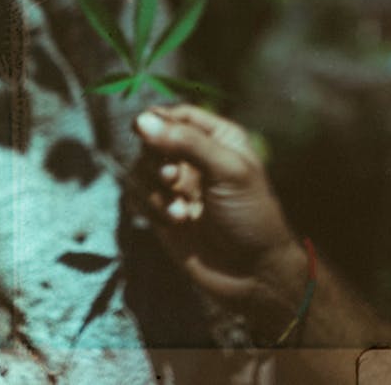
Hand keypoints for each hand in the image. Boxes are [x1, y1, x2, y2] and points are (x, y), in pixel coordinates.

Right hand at [131, 104, 299, 306]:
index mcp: (217, 137)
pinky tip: (176, 224)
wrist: (254, 275)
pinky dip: (151, 208)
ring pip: (140, 168)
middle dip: (156, 159)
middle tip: (172, 178)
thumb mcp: (227, 171)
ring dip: (154, 190)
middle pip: (152, 139)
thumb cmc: (251, 216)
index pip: (177, 115)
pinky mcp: (161, 211)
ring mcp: (176, 185)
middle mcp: (193, 157)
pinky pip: (136, 196)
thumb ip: (186, 142)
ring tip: (180, 212)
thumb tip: (142, 121)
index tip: (142, 128)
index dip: (159, 120)